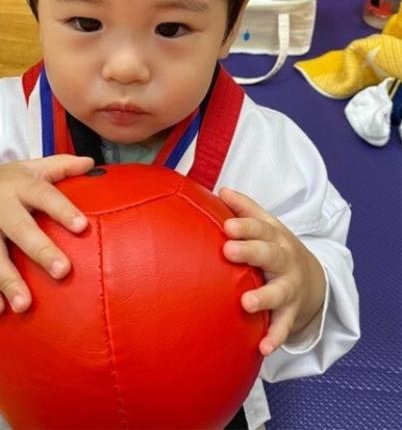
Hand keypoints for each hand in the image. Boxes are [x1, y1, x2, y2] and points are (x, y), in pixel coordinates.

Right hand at [0, 154, 93, 314]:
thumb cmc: (3, 184)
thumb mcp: (28, 169)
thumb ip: (60, 166)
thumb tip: (92, 163)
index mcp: (17, 185)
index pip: (43, 195)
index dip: (62, 210)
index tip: (83, 227)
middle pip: (19, 229)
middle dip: (40, 251)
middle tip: (63, 271)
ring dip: (8, 281)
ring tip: (25, 305)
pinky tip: (0, 310)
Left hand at [219, 188, 325, 356]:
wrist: (315, 279)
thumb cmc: (277, 247)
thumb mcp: (267, 225)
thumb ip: (245, 209)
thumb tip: (221, 190)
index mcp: (276, 237)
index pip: (261, 228)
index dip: (245, 226)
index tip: (227, 225)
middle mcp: (285, 260)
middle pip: (270, 254)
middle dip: (250, 252)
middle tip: (229, 251)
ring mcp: (290, 287)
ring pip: (279, 292)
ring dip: (264, 297)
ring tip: (246, 302)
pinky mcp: (291, 312)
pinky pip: (284, 326)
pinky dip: (275, 337)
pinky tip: (263, 348)